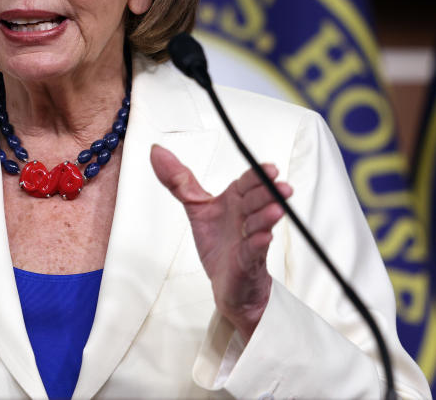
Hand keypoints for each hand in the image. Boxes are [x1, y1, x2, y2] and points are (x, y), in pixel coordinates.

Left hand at [149, 144, 292, 338]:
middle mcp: (246, 216)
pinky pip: (253, 252)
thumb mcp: (195, 207)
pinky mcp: (247, 262)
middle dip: (269, 193)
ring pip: (260, 224)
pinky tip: (262, 238)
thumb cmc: (218, 243)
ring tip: (275, 210)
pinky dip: (257, 245)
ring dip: (268, 217)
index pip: (248, 182)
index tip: (269, 169)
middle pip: (258, 200)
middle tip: (278, 187)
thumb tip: (157, 152)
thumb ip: (178, 180)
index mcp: (236, 200)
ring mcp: (249, 239)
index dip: (258, 175)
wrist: (226, 283)